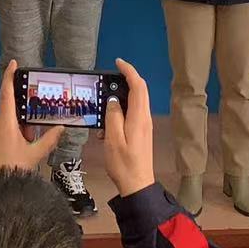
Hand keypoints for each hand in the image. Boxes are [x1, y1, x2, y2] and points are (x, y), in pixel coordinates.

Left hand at [0, 61, 64, 172]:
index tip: (14, 64)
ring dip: (17, 131)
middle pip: (12, 112)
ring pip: (7, 124)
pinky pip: (0, 131)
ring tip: (23, 149)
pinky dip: (9, 137)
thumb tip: (61, 128)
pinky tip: (14, 152)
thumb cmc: (10, 170)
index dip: (10, 76)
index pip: (7, 93)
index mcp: (6, 123)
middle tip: (31, 136)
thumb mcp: (34, 155)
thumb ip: (49, 140)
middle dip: (24, 121)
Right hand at [102, 58, 155, 198]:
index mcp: (139, 117)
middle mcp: (145, 118)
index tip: (118, 62)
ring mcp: (144, 126)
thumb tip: (113, 100)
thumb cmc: (124, 163)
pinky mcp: (141, 133)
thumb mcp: (113, 139)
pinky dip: (121, 111)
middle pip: (139, 91)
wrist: (137, 185)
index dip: (129, 71)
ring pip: (135, 103)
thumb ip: (113, 116)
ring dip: (121, 97)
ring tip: (103, 102)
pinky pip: (132, 114)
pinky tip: (106, 124)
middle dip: (126, 80)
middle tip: (108, 77)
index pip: (138, 86)